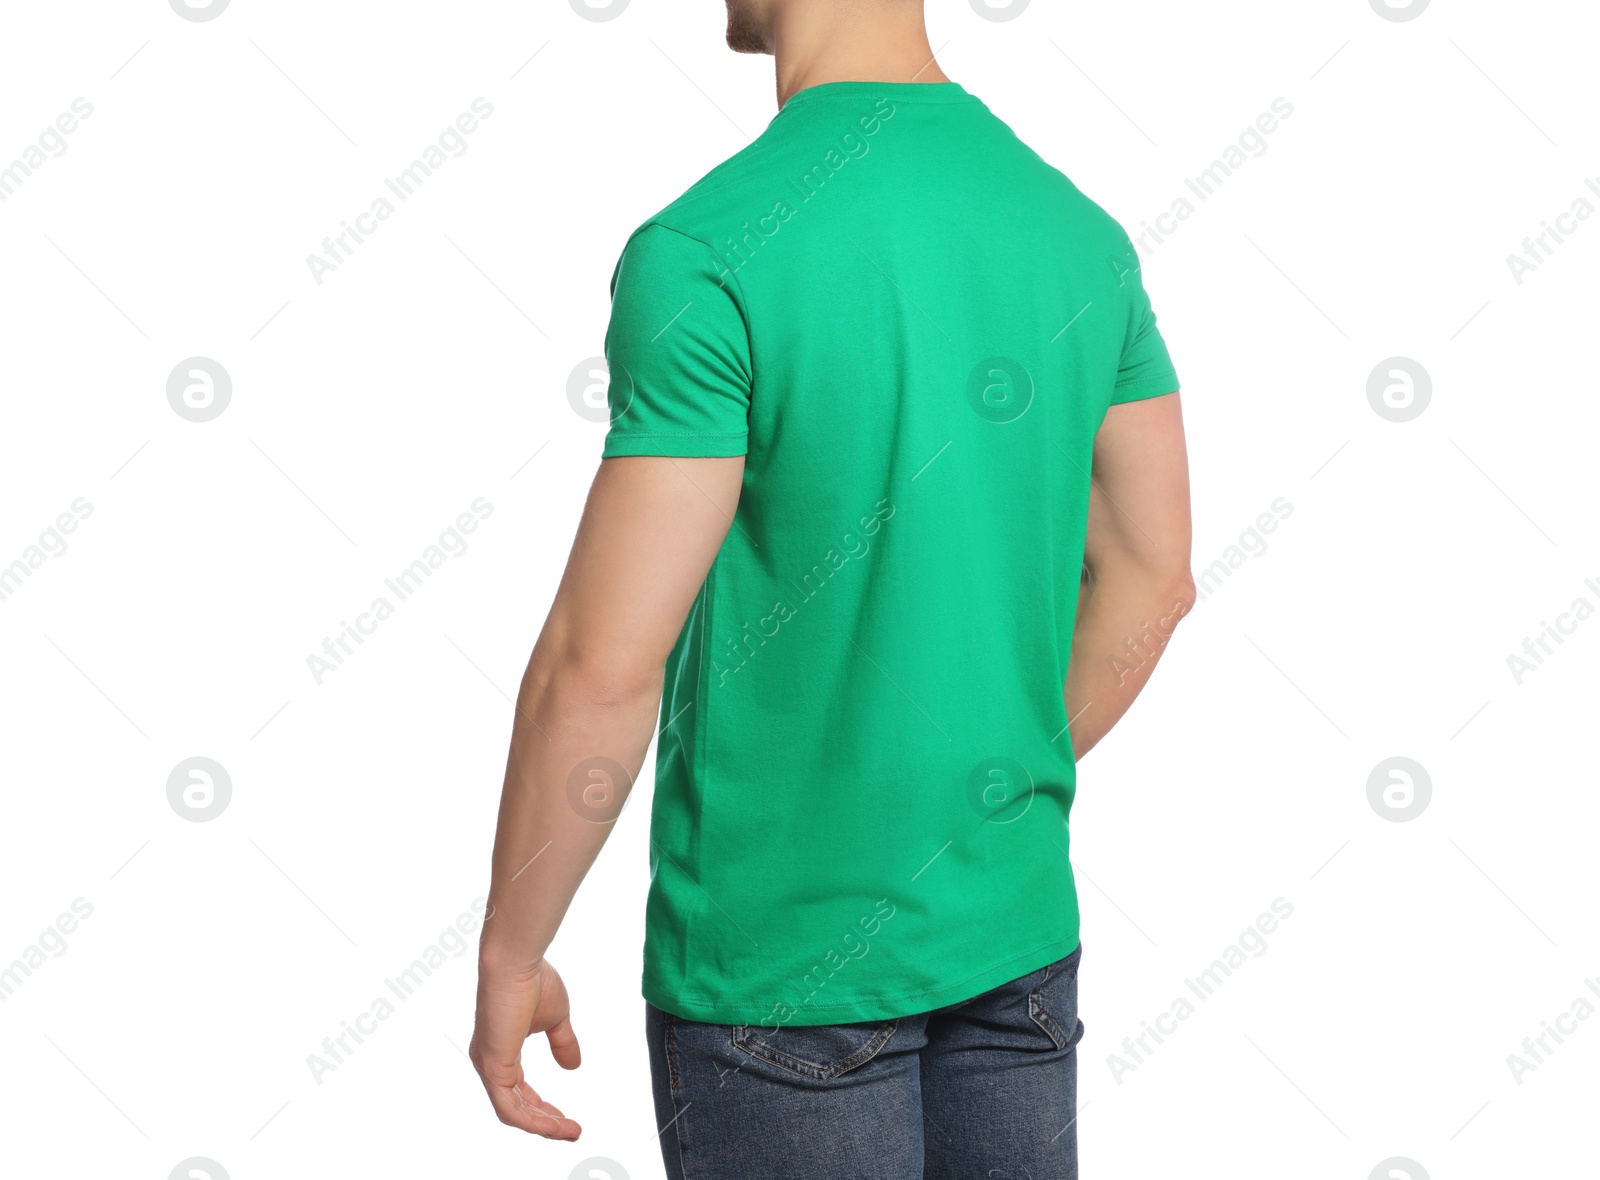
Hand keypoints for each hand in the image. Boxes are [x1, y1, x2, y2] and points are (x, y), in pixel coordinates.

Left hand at [469, 956, 582, 1139]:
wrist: (517, 962)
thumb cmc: (533, 981)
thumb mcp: (555, 1019)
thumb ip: (562, 1043)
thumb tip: (573, 1066)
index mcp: (501, 1049)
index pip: (520, 1090)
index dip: (543, 1107)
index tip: (568, 1118)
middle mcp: (490, 1061)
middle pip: (516, 1106)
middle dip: (546, 1121)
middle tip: (572, 1130)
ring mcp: (489, 1065)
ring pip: (513, 1112)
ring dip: (543, 1126)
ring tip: (570, 1132)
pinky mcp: (493, 1066)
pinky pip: (510, 1108)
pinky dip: (533, 1120)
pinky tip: (554, 1125)